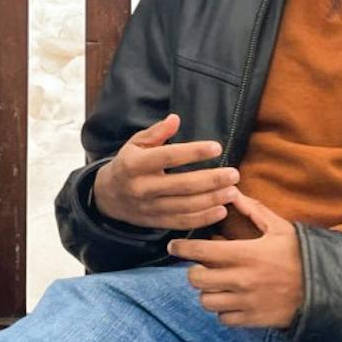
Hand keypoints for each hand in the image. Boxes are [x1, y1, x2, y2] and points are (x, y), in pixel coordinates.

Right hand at [92, 114, 238, 230]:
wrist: (107, 197)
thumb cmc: (128, 164)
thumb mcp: (135, 144)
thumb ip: (156, 132)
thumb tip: (175, 119)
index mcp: (136, 164)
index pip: (168, 157)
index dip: (193, 152)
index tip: (217, 147)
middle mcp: (143, 187)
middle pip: (182, 185)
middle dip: (211, 180)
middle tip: (234, 174)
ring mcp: (150, 208)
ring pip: (186, 206)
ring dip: (212, 200)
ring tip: (233, 192)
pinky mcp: (156, 222)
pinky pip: (182, 223)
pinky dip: (204, 219)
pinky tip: (221, 210)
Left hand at [168, 194, 303, 329]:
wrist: (326, 288)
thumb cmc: (301, 254)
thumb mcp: (279, 228)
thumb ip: (253, 211)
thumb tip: (232, 191)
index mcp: (245, 254)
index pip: (201, 251)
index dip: (182, 248)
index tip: (175, 246)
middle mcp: (241, 280)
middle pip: (196, 280)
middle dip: (195, 272)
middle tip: (203, 266)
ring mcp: (246, 302)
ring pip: (207, 301)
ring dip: (208, 292)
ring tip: (217, 284)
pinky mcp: (252, 319)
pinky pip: (223, 319)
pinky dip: (223, 311)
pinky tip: (232, 300)